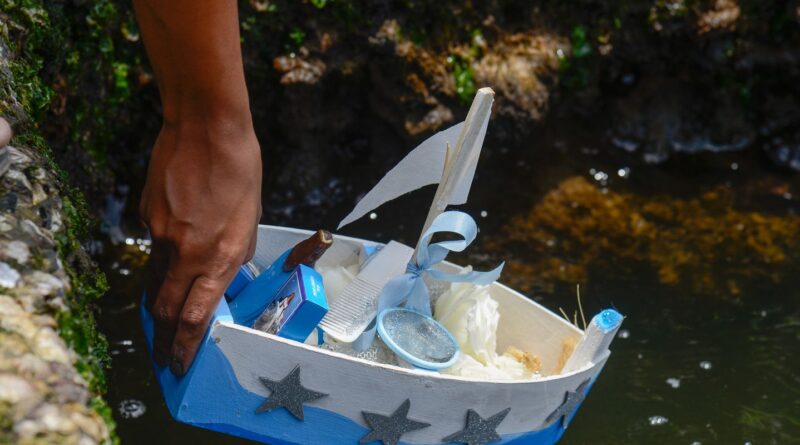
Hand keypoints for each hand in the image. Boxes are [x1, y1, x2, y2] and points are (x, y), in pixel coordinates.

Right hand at [141, 117, 261, 375]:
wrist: (206, 128)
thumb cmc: (240, 170)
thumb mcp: (250, 219)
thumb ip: (235, 252)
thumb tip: (224, 275)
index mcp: (220, 255)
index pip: (194, 316)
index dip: (185, 346)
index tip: (181, 364)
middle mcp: (188, 252)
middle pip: (165, 309)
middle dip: (163, 340)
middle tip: (165, 358)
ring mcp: (162, 234)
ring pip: (154, 282)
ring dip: (157, 309)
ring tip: (161, 326)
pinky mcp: (146, 216)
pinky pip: (153, 249)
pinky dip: (160, 262)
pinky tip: (172, 254)